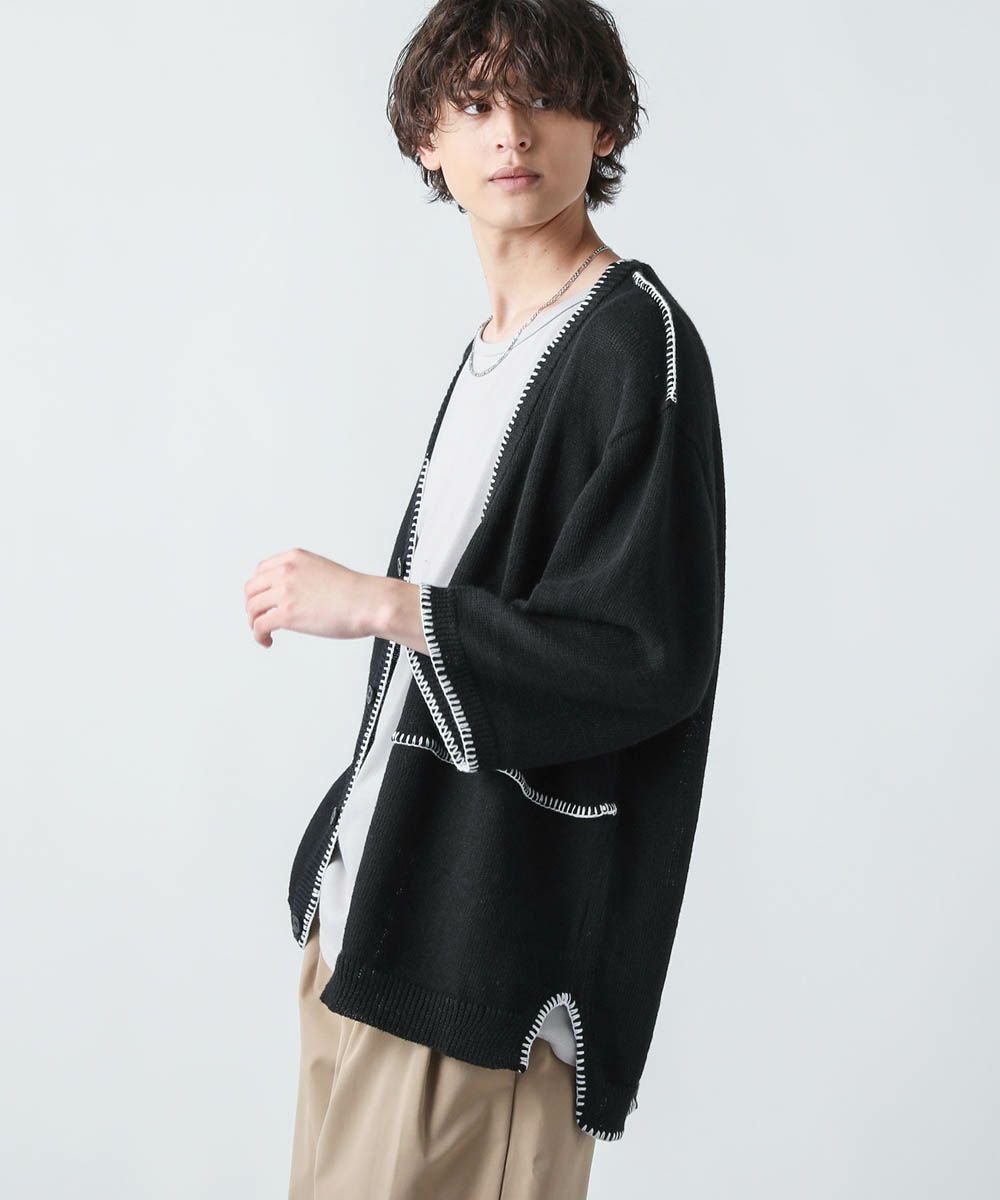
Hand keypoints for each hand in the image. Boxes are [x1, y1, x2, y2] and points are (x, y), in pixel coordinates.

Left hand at [243, 548, 380, 647]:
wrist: (369, 602)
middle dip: (253, 606)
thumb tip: (296, 594)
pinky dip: (259, 636)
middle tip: (258, 617)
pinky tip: (267, 640)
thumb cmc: (356, 592)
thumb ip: (304, 576)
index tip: (262, 599)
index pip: (261, 570)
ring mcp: (285, 592)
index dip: (258, 588)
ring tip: (263, 632)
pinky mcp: (287, 614)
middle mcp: (286, 572)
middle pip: (251, 589)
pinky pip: (259, 626)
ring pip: (252, 608)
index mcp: (295, 558)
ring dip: (254, 622)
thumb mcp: (323, 570)